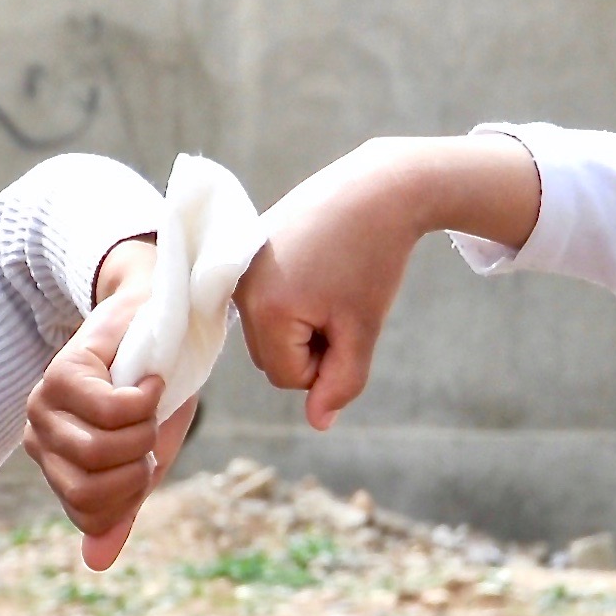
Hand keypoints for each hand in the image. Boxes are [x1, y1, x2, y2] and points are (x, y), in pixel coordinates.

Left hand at [23, 240, 201, 572]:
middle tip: (149, 430)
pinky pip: (112, 412)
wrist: (159, 318)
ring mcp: (44, 406)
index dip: (131, 496)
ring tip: (148, 402)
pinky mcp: (61, 373)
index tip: (146, 460)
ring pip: (102, 453)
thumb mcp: (145, 457)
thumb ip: (122, 506)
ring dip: (145, 431)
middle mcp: (41, 440)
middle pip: (92, 492)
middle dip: (139, 467)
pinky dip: (147, 400)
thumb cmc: (154, 390)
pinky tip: (149, 381)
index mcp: (58, 467)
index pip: (91, 517)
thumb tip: (96, 563)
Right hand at [238, 135, 543, 431]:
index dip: (326, 360)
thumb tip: (319, 426)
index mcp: (265, 309)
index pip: (287, 377)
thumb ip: (342, 383)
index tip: (349, 320)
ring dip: (300, 323)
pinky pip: (263, 301)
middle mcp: (239, 288)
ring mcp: (238, 268)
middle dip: (309, 343)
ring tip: (329, 282)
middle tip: (342, 300)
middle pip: (271, 357)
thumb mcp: (362, 329)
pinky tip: (316, 266)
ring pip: (267, 332)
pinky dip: (291, 297)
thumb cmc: (374, 261)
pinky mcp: (244, 253)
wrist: (377, 189)